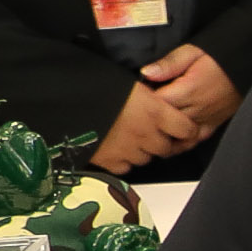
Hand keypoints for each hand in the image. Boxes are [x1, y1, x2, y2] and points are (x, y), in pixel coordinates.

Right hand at [87, 79, 204, 175]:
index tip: (183, 129)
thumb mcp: (129, 83)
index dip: (186, 130)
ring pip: (146, 159)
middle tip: (152, 133)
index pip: (187, 129)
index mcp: (155, 111)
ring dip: (142, 151)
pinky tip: (116, 148)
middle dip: (162, 142)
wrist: (64, 101)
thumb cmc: (95, 85)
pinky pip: (125, 167)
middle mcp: (146, 134)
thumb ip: (149, 96)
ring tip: (130, 138)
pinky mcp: (110, 161)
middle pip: (166, 148)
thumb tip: (157, 100)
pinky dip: (123, 161)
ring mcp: (128, 150)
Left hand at [139, 43, 239, 134]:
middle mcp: (197, 109)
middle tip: (137, 116)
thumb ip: (169, 64)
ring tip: (151, 130)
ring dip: (163, 133)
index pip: (155, 104)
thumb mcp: (192, 51)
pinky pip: (196, 139)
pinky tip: (172, 140)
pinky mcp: (215, 123)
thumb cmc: (219, 56)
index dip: (141, 102)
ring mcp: (207, 118)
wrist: (247, 63)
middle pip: (164, 122)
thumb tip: (145, 73)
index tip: (134, 97)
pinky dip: (182, 142)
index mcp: (188, 90)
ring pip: (178, 135)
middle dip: (150, 120)